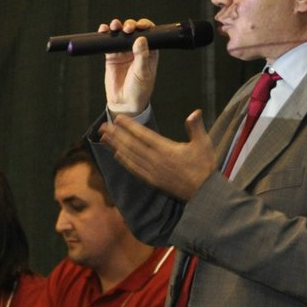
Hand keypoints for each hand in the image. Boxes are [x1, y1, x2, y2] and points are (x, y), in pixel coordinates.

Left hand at [99, 109, 216, 201]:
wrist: (203, 193)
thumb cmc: (204, 167)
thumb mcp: (203, 144)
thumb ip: (196, 128)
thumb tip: (194, 113)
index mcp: (166, 150)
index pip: (144, 136)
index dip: (130, 127)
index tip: (118, 119)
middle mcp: (156, 160)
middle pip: (132, 145)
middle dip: (116, 135)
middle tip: (102, 127)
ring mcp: (152, 172)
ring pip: (130, 157)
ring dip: (116, 146)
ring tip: (104, 138)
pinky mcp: (152, 181)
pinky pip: (134, 169)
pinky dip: (124, 161)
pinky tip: (116, 155)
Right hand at [102, 17, 158, 115]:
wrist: (124, 103)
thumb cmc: (139, 90)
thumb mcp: (143, 72)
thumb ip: (142, 56)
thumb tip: (141, 39)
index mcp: (149, 52)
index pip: (149, 34)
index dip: (145, 26)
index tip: (141, 25)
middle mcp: (136, 50)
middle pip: (133, 31)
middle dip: (130, 25)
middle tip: (127, 28)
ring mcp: (124, 52)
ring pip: (120, 35)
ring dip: (117, 27)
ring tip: (114, 26)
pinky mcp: (112, 56)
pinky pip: (108, 43)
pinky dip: (105, 35)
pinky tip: (103, 30)